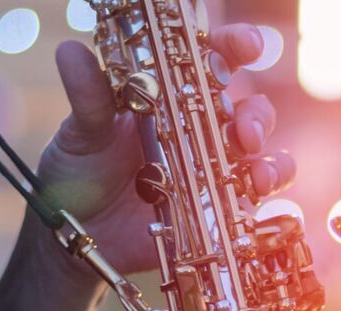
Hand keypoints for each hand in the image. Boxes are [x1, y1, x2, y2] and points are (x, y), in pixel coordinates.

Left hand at [37, 24, 294, 277]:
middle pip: (246, 111)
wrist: (78, 232)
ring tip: (258, 174)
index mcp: (169, 100)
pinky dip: (264, 198)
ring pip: (258, 157)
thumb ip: (87, 98)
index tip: (248, 48)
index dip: (234, 48)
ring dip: (270, 162)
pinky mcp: (210, 210)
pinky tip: (256, 199)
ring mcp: (207, 173)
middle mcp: (196, 132)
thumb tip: (70, 51)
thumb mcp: (80, 135)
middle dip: (257, 117)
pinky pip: (249, 201)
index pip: (210, 63)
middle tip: (246, 134)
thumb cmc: (78, 174)